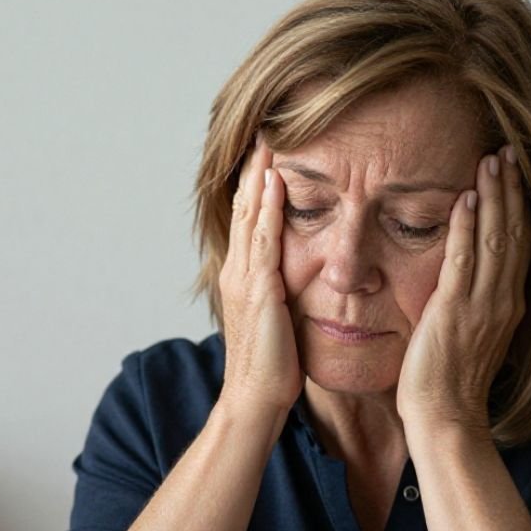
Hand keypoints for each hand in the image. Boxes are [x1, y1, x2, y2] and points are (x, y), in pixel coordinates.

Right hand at [218, 132, 302, 415]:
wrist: (255, 399)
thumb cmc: (271, 367)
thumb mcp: (275, 321)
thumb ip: (279, 295)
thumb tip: (291, 281)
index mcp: (244, 277)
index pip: (248, 219)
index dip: (256, 185)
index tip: (268, 153)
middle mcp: (239, 271)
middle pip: (244, 207)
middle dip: (254, 169)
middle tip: (265, 131)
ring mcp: (246, 278)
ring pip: (250, 214)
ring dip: (259, 176)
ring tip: (268, 141)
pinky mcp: (260, 289)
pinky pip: (264, 238)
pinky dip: (267, 206)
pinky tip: (276, 181)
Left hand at [396, 144, 530, 432]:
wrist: (444, 417)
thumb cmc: (447, 381)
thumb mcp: (467, 333)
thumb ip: (470, 302)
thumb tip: (462, 279)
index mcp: (508, 304)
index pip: (519, 244)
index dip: (518, 206)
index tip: (513, 174)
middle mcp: (503, 299)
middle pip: (515, 232)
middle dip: (511, 189)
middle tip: (507, 151)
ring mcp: (483, 304)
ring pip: (496, 237)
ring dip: (494, 195)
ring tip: (492, 160)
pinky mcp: (456, 309)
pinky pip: (465, 258)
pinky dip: (469, 225)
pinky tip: (467, 197)